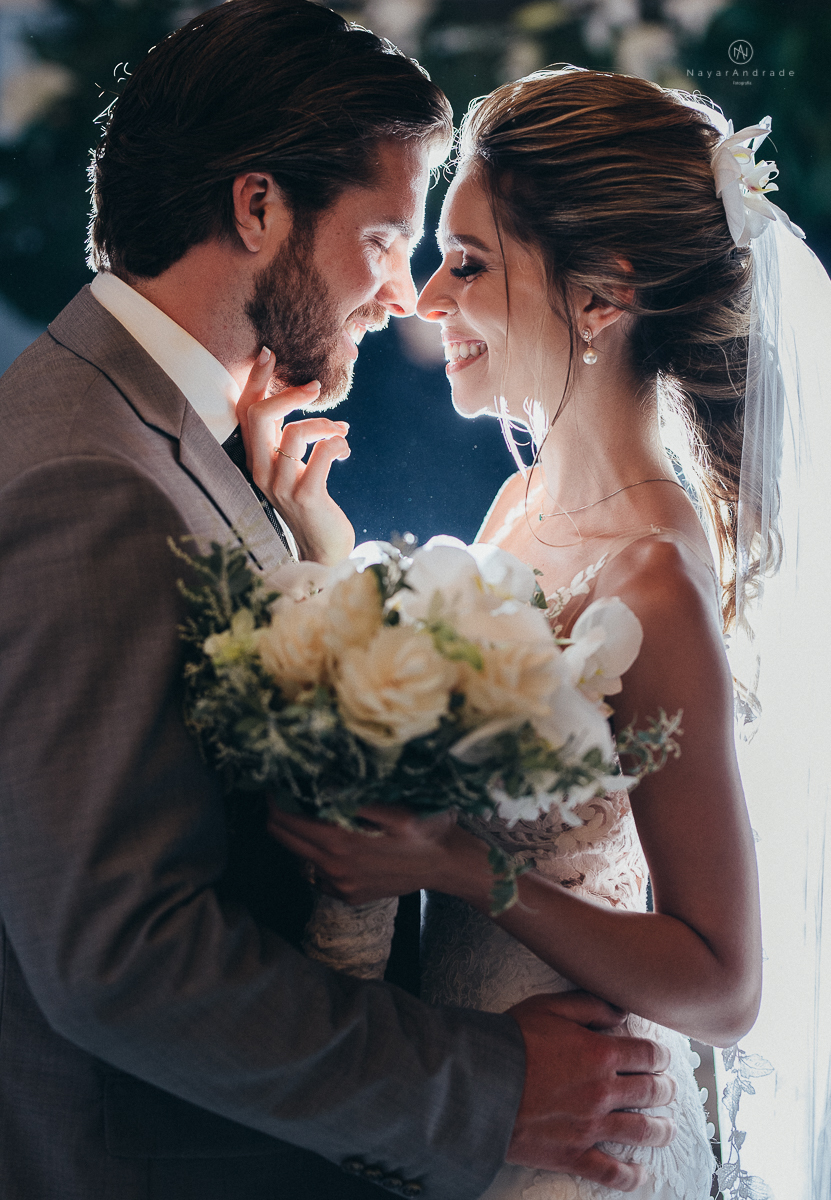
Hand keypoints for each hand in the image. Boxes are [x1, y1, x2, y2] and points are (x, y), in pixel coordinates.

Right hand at [237, 348, 355, 564]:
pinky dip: (337, 445)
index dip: (254, 381)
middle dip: (288, 394)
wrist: (323, 552)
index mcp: (256, 461)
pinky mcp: (306, 496)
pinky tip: (344, 450)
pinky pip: (321, 455)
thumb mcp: (297, 470)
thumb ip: (296, 443)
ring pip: (293, 433)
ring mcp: (281, 486)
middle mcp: (261, 472)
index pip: (245, 413)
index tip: (269, 353)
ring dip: (322, 424)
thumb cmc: (313, 506)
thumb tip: (319, 407)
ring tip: (338, 433)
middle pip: (260, 417)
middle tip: (315, 387)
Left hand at [266, 803, 489, 904]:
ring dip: (299, 834)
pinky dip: (318, 855)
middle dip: (279, 813)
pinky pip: (318, 873)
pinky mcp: (347, 896)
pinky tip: (335, 840)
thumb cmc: (425, 829)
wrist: (447, 865)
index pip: (285, 820)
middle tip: (287, 792)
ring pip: (299, 855)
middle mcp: (333, 868)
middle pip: (282, 838)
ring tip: (310, 812)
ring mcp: (339, 885)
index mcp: (341, 842)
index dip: (275, 798)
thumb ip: (356, 801)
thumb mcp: (396, 809)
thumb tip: (322, 789)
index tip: (275, 781)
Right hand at [506, 992, 675, 1190]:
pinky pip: (611, 1172)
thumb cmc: (512, 1041)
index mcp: (600, 1054)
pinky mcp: (573, 1154)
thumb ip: (589, 1005)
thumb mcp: (549, 1007)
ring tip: (666, 1129)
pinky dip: (630, 1177)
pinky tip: (640, 1175)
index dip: (660, 1055)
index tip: (662, 1057)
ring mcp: (591, 1126)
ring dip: (661, 1130)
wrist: (481, 1083)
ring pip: (641, 1132)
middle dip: (664, 1089)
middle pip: (650, 1092)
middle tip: (667, 1089)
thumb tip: (621, 1010)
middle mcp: (603, 1092)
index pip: (648, 1055)